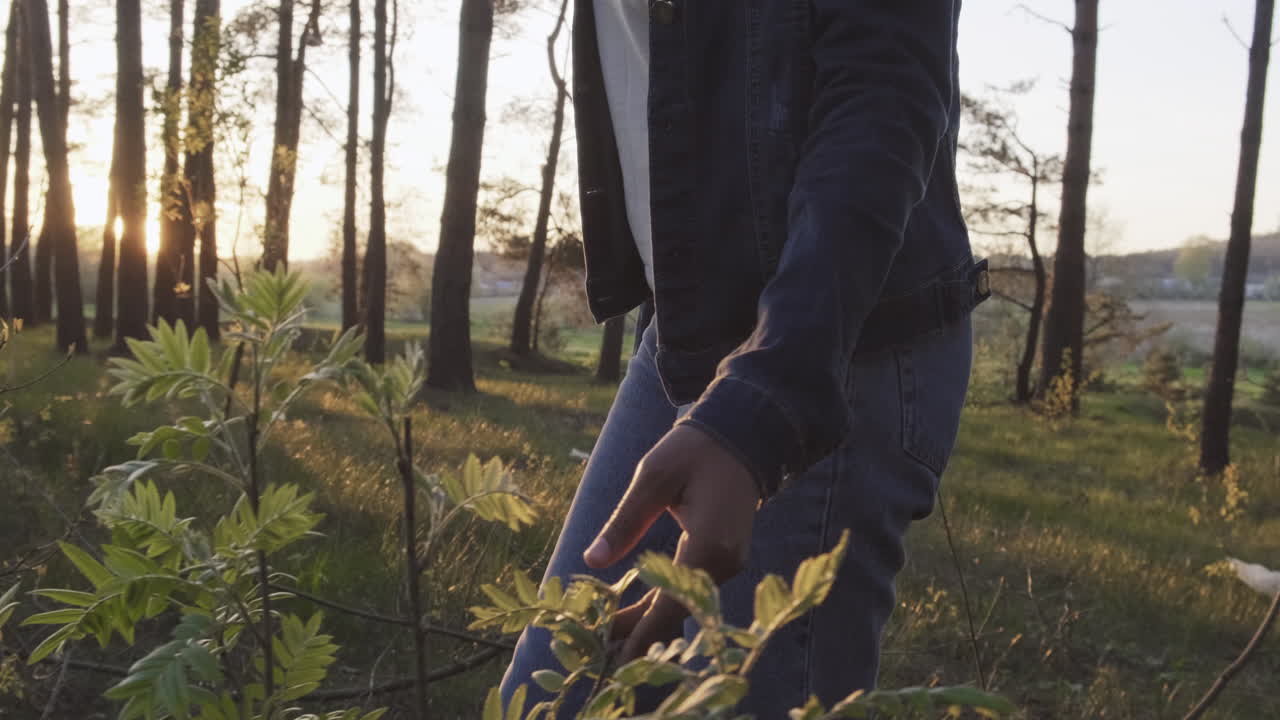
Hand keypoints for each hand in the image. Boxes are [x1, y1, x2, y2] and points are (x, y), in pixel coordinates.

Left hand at [583, 424, 760, 663]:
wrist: (740, 438)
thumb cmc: (693, 450)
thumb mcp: (653, 478)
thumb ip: (625, 521)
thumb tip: (592, 562)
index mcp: (707, 543)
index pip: (672, 602)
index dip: (643, 633)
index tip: (615, 658)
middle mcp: (724, 562)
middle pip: (678, 611)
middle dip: (640, 632)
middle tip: (599, 649)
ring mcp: (729, 562)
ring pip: (685, 604)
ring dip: (650, 619)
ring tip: (610, 634)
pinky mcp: (726, 559)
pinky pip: (692, 592)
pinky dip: (664, 603)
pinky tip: (637, 612)